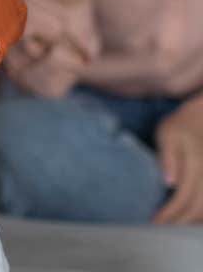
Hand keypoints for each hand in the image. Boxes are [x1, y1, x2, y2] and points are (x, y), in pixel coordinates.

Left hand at [154, 95, 202, 222]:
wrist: (202, 118)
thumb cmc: (179, 127)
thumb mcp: (167, 134)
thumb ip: (167, 157)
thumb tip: (169, 182)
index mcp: (195, 166)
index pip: (182, 198)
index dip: (169, 215)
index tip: (153, 224)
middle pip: (196, 209)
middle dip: (178, 223)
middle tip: (159, 232)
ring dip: (190, 223)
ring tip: (171, 230)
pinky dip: (199, 216)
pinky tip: (188, 221)